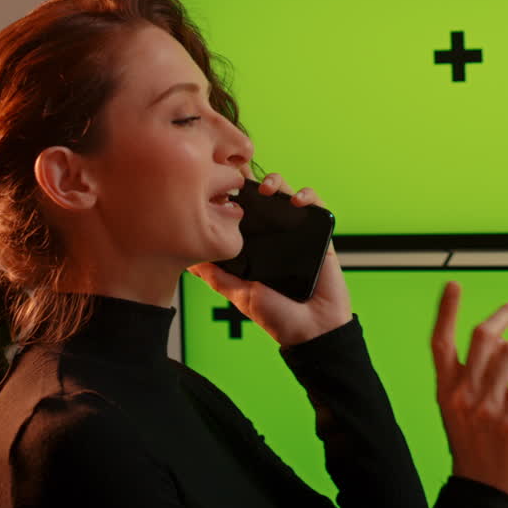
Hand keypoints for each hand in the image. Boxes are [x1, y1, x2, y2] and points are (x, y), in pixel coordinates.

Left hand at [188, 172, 352, 346]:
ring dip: (277, 182)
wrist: (313, 330)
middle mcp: (273, 235)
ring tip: (268, 189)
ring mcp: (296, 232)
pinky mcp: (320, 234)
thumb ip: (217, 277)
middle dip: (252, 179)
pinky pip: (316, 207)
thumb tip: (188, 260)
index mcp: (254, 246)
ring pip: (287, 194)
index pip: (241, 211)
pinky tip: (298, 201)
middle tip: (241, 177)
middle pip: (262, 196)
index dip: (232, 193)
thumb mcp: (239, 295)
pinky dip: (308, 196)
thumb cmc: (278, 317)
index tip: (219, 182)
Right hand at [431, 281, 507, 505]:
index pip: (440, 342)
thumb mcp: (459, 410)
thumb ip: (473, 378)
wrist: (484, 490)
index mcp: (446, 390)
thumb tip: (500, 344)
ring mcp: (488, 408)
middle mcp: (464, 395)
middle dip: (506, 312)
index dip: (445, 311)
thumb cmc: (474, 448)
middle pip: (483, 336)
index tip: (453, 285)